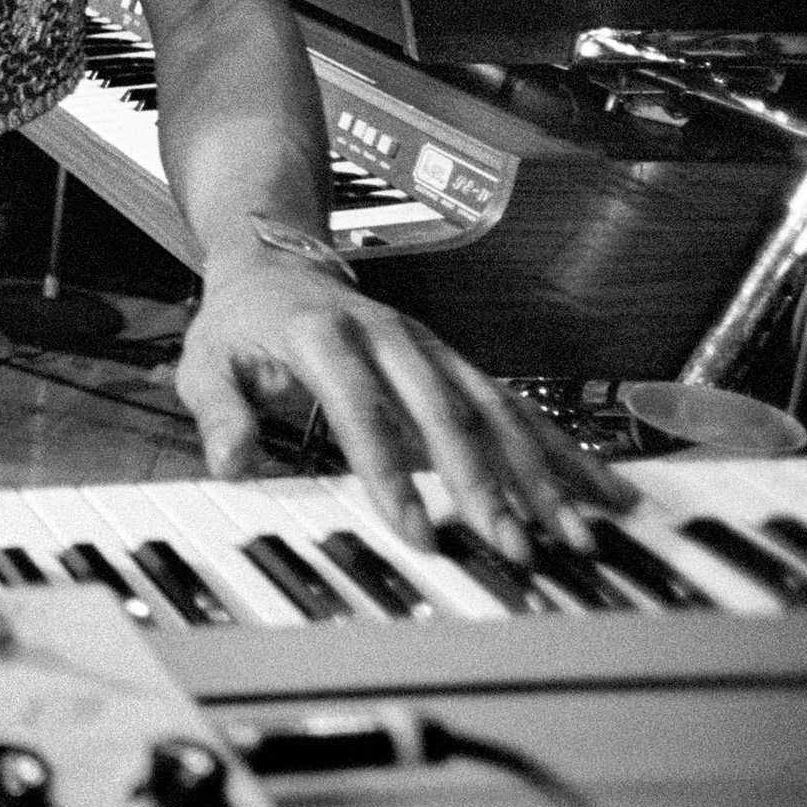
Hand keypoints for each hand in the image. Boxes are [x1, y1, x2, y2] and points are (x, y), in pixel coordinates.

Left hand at [176, 250, 632, 560]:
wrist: (275, 259)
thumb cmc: (241, 321)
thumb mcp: (204, 359)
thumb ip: (218, 410)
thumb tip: (231, 463)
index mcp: (325, 336)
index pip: (362, 409)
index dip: (390, 472)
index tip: (417, 532)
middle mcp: (390, 337)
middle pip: (445, 412)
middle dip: (484, 483)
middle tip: (512, 546)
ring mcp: (431, 348)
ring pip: (494, 410)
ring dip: (537, 473)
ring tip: (574, 532)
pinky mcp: (455, 362)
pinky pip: (514, 407)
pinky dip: (560, 451)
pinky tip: (601, 492)